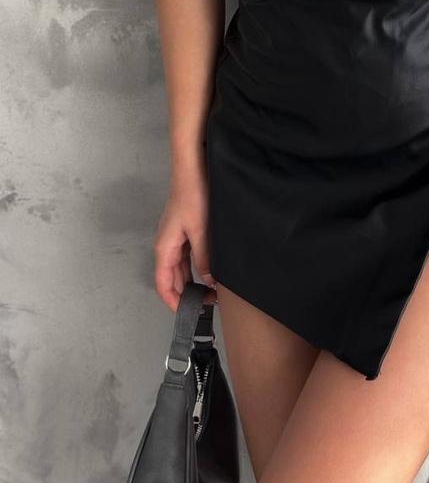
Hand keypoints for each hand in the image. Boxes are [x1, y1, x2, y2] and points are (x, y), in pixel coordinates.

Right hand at [154, 155, 217, 310]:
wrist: (192, 168)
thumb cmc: (193, 196)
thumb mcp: (201, 232)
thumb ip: (204, 258)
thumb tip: (209, 281)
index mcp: (165, 248)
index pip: (163, 283)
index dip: (173, 301)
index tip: (188, 314)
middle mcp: (167, 244)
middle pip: (172, 277)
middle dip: (186, 293)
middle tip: (208, 304)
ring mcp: (175, 236)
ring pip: (181, 266)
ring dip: (192, 279)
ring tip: (211, 291)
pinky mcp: (185, 228)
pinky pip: (187, 254)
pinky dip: (196, 265)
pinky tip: (210, 269)